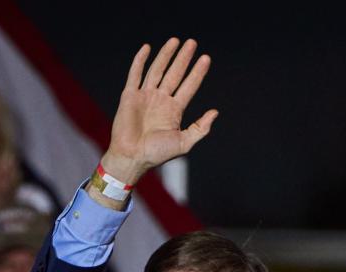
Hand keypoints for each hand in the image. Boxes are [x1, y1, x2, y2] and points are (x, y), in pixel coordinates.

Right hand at [101, 38, 217, 184]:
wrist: (132, 157)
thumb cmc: (156, 154)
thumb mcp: (183, 143)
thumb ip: (200, 128)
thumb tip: (215, 112)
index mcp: (174, 110)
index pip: (189, 86)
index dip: (198, 72)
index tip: (206, 58)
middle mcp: (161, 100)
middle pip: (175, 74)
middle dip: (184, 58)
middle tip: (192, 42)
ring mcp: (145, 96)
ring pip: (157, 70)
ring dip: (166, 55)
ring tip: (175, 41)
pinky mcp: (130, 96)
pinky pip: (135, 74)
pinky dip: (140, 61)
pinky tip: (147, 48)